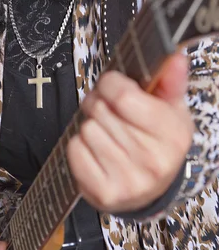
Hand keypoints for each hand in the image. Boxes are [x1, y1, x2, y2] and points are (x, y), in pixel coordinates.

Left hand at [66, 53, 193, 212]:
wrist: (152, 189)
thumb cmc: (158, 143)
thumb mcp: (171, 110)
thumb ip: (170, 81)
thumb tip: (174, 57)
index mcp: (172, 135)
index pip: (122, 95)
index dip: (110, 83)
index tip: (112, 86)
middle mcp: (152, 160)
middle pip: (101, 110)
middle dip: (99, 104)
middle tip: (109, 111)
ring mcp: (128, 180)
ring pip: (87, 128)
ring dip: (91, 126)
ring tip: (107, 133)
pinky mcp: (104, 192)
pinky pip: (75, 150)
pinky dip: (80, 146)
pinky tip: (97, 152)